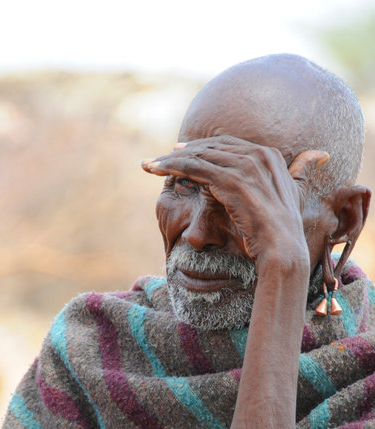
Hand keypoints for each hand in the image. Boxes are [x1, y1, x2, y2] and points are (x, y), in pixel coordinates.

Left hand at [142, 136, 327, 265]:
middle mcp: (257, 154)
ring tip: (149, 165)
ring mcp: (243, 165)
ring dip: (169, 159)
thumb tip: (313, 159)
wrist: (282, 250)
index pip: (227, 145)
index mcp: (269, 155)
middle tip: (160, 158)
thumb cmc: (281, 233)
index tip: (182, 151)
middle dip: (182, 151)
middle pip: (210, 146)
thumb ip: (294, 175)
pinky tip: (154, 170)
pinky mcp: (228, 179)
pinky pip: (192, 167)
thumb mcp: (287, 198)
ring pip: (197, 154)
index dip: (202, 148)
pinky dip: (170, 166)